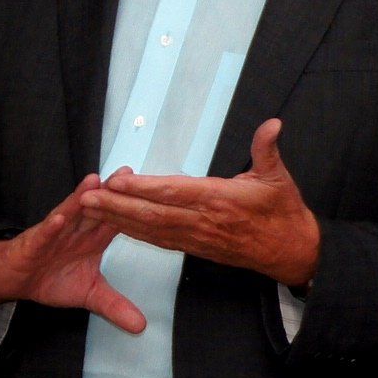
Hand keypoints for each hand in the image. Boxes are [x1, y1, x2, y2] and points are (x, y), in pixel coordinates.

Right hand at [0, 173, 146, 331]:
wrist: (13, 280)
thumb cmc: (51, 279)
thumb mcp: (89, 296)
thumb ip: (116, 306)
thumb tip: (141, 327)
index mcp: (94, 238)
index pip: (118, 220)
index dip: (135, 209)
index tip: (154, 196)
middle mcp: (77, 229)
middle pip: (98, 208)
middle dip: (112, 192)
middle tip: (129, 174)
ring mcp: (56, 232)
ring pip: (71, 213)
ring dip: (83, 198)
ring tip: (96, 183)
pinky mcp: (34, 242)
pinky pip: (44, 233)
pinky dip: (52, 226)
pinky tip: (61, 218)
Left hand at [79, 119, 322, 286]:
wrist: (291, 253)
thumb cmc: (284, 214)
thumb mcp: (280, 179)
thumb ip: (268, 150)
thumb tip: (272, 124)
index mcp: (221, 201)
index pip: (175, 193)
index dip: (144, 188)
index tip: (117, 180)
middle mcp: (204, 222)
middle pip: (153, 214)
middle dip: (117, 206)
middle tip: (86, 197)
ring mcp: (197, 238)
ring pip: (151, 229)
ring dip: (118, 220)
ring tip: (89, 208)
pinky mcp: (196, 248)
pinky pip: (159, 240)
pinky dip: (135, 232)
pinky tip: (115, 224)